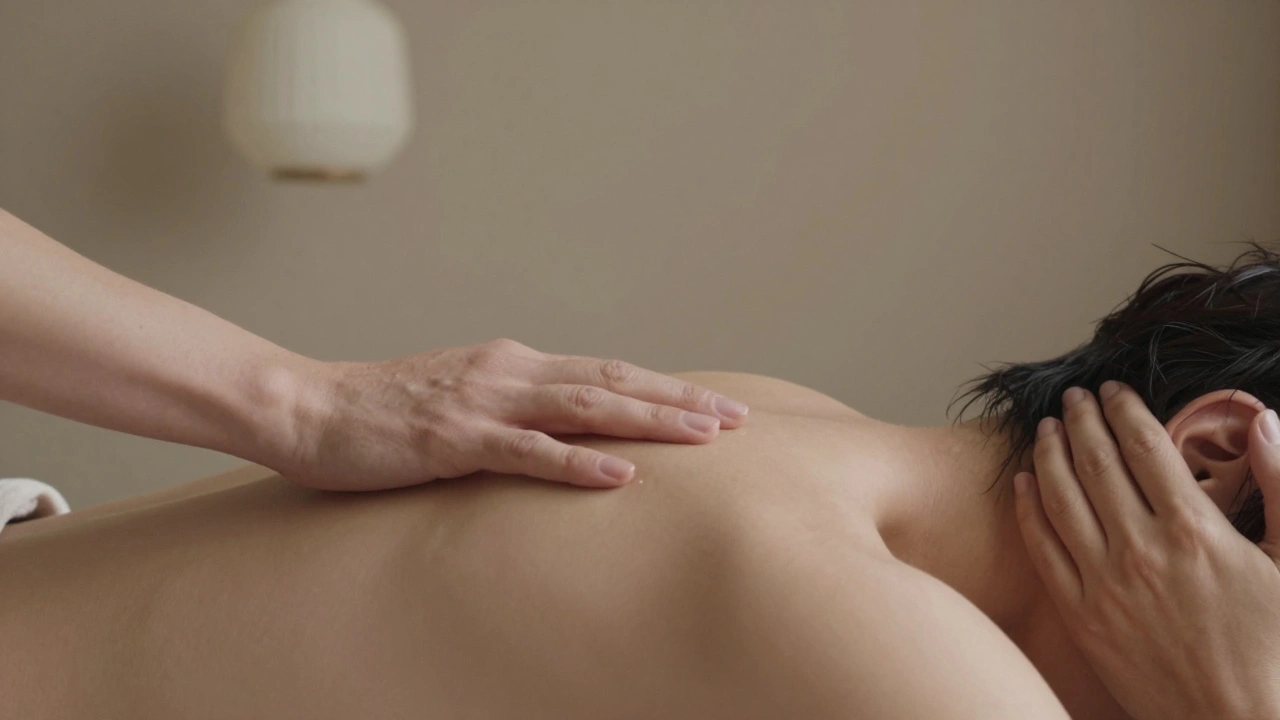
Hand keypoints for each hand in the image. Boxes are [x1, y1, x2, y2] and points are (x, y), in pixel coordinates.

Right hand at [278, 338, 747, 490]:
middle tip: (736, 419)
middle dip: (678, 401)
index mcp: (512, 363)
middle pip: (612, 381)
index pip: (605, 371)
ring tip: (704, 437)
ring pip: (585, 407)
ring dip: (649, 421)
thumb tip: (558, 428)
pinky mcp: (456, 439)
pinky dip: (578, 464)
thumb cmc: (382, 412)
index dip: (663, 388)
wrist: (308, 407)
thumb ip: (510, 407)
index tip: (712, 406)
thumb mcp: (459, 400)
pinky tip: (621, 477)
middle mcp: (509, 371)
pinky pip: (528, 451)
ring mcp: (484, 402)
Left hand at [1013, 381, 1279, 719]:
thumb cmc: (1276, 651)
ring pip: (1061, 500)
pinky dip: (1028, 511)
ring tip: (1043, 428)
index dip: (1124, 410)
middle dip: (1080, 422)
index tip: (1112, 390)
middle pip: (1096, 465)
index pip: (1146, 448)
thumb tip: (1267, 421)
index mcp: (1194, 532)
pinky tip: (1021, 486)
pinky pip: (1044, 552)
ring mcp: (1105, 585)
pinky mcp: (1082, 618)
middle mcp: (1141, 551)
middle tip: (1071, 398)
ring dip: (1048, 456)